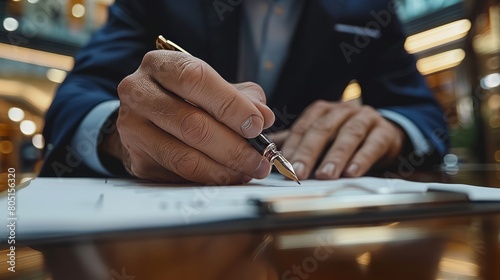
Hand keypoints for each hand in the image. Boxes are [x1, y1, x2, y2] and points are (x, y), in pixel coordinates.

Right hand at [103, 51, 274, 183]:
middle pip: (191, 125)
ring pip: (184, 157)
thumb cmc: (189, 98)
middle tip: (261, 159)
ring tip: (250, 170)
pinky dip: (209, 179)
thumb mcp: (216, 87)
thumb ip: (243, 98)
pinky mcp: (136, 159)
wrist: (149, 117)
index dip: (230, 104)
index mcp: (161, 65)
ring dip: (224, 169)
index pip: (195, 80)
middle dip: (234, 147)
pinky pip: (178, 175)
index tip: (257, 125)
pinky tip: (229, 176)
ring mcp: (133, 128)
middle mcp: (138, 93)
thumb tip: (264, 117)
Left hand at [269, 101, 405, 179]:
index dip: (292, 146)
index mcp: (322, 111)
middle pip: (323, 129)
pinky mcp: (385, 132)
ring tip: (325, 175)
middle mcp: (342, 111)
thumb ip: (295, 142)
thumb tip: (261, 151)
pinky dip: (362, 159)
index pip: (303, 127)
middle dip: (309, 152)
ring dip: (335, 156)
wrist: (384, 133)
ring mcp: (365, 118)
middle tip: (299, 172)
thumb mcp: (319, 137)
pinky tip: (352, 173)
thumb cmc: (344, 137)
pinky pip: (373, 144)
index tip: (280, 165)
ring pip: (349, 135)